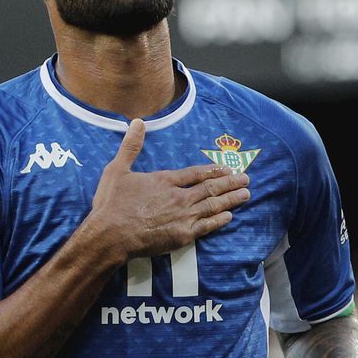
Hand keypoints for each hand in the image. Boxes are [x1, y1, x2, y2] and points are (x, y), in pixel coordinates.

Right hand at [82, 119, 250, 262]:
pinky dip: (219, 220)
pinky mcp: (183, 236)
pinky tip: (229, 216)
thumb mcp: (117, 169)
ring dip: (231, 199)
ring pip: (213, 205)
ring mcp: (183, 217)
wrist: (111, 235)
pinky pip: (207, 227)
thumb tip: (137, 122)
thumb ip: (131, 146)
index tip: (227, 168)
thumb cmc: (112, 203)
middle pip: (210, 188)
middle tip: (246, 179)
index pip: (196, 173)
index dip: (213, 170)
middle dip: (230, 183)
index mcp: (165, 180)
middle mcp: (179, 197)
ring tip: (246, 194)